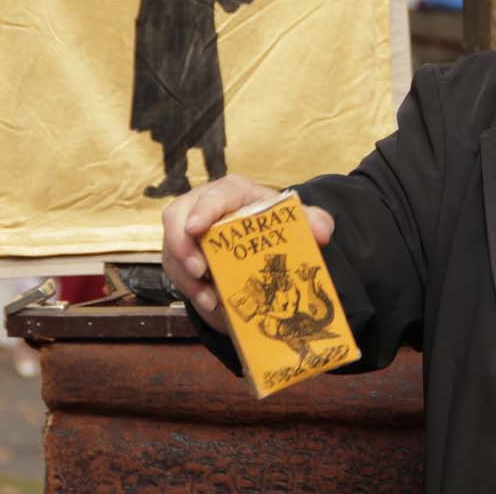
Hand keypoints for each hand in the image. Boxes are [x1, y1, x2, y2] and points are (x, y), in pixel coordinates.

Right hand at [160, 174, 335, 332]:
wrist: (259, 243)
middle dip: (182, 245)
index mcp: (233, 192)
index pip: (214, 195)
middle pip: (177, 217)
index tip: (196, 229)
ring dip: (187, 277)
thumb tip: (322, 233)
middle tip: (199, 271)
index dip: (203, 210)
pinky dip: (190, 289)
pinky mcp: (181, 254)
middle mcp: (203, 205)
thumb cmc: (273, 223)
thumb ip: (314, 222)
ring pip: (173, 250)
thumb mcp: (296, 222)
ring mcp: (187, 230)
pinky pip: (176, 271)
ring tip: (210, 298)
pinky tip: (211, 302)